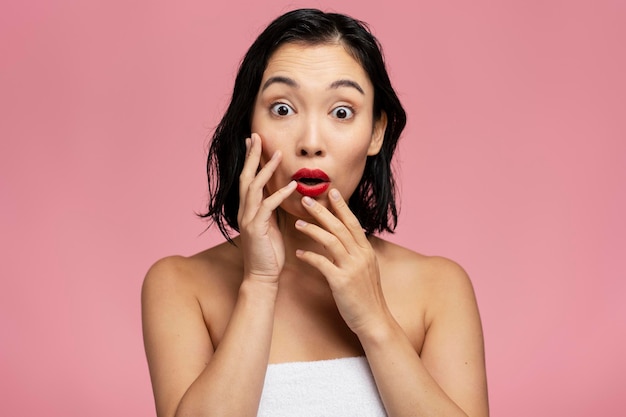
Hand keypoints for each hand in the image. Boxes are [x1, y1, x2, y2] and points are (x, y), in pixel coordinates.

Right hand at [238, 133, 296, 283]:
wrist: (262, 276)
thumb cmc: (268, 253)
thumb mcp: (271, 226)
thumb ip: (272, 209)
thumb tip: (280, 192)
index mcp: (248, 209)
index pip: (248, 179)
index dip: (250, 160)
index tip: (254, 142)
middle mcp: (244, 211)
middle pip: (246, 177)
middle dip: (252, 156)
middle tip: (257, 137)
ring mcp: (248, 219)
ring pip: (254, 188)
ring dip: (267, 170)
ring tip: (278, 154)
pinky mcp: (256, 229)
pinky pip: (268, 206)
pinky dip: (280, 194)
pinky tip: (291, 185)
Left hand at [294, 189, 390, 334]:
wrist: (374, 320)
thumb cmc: (367, 297)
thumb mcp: (366, 270)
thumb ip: (356, 254)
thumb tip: (344, 241)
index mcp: (366, 251)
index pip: (353, 223)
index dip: (342, 206)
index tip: (332, 191)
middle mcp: (361, 256)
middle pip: (339, 227)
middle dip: (322, 211)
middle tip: (306, 200)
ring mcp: (352, 268)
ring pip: (331, 241)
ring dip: (313, 230)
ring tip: (297, 223)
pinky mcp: (341, 282)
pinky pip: (322, 263)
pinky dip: (309, 256)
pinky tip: (299, 252)